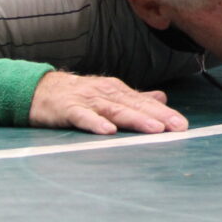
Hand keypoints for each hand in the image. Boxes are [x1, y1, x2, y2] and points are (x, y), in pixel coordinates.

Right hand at [28, 70, 187, 134]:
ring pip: (115, 110)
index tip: (183, 124)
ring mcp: (87, 100)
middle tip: (178, 127)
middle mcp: (106, 93)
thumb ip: (134, 98)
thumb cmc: (77, 95)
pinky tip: (108, 131)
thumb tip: (162, 98)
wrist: (38, 89)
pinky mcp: (67, 109)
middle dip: (158, 117)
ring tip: (154, 129)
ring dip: (136, 120)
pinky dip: (95, 123)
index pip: (145, 103)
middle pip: (135, 106)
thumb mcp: (108, 94)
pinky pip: (82, 117)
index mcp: (117, 91)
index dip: (165, 113)